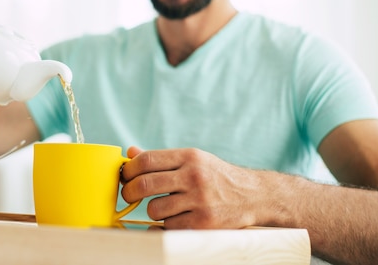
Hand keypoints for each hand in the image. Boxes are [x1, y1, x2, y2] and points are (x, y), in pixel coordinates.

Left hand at [121, 146, 258, 229]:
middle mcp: (194, 176)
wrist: (253, 195)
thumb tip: (130, 152)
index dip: (129, 169)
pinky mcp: (204, 223)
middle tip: (127, 195)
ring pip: (154, 209)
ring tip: (163, 207)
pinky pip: (169, 226)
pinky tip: (178, 218)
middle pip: (145, 184)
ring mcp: (200, 200)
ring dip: (153, 210)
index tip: (124, 176)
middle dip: (129, 192)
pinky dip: (168, 225)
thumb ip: (161, 159)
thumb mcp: (193, 160)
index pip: (147, 160)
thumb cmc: (216, 176)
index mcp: (189, 156)